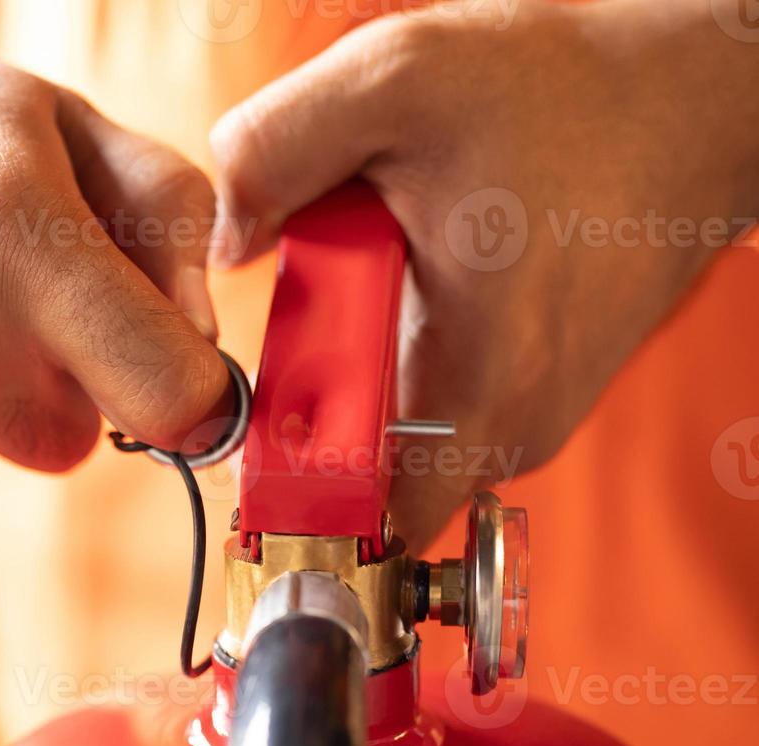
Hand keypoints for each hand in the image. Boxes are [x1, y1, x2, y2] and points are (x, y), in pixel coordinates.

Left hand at [210, 0, 758, 549]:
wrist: (680, 105)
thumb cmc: (560, 96)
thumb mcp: (391, 83)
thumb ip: (273, 154)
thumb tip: (219, 243)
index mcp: (479, 380)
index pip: (350, 508)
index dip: (282, 470)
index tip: (272, 403)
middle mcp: (514, 429)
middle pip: (356, 477)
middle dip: (313, 400)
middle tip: (337, 295)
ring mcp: (530, 426)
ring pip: (392, 447)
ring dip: (358, 376)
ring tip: (388, 275)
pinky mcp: (535, 407)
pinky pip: (432, 419)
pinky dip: (401, 365)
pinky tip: (422, 285)